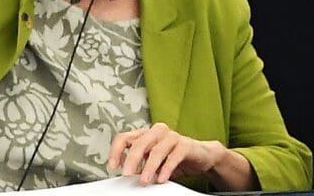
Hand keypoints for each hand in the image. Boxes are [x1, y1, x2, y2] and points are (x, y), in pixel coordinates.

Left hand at [108, 122, 230, 185]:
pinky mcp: (186, 145)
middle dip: (132, 160)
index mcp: (145, 135)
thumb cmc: (173, 158)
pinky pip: (174, 155)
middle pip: (140, 143)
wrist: (200, 156)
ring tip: (144, 180)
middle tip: (126, 175)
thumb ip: (139, 167)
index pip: (125, 138)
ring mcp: (172, 137)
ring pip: (157, 149)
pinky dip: (166, 168)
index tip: (113, 166)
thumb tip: (125, 178)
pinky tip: (161, 179)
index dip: (116, 151)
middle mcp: (157, 133)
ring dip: (149, 167)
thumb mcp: (152, 163)